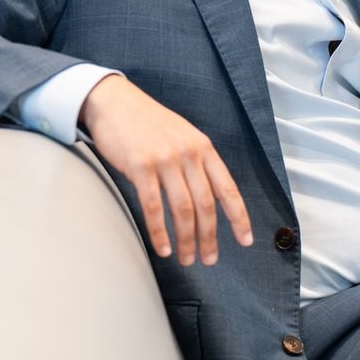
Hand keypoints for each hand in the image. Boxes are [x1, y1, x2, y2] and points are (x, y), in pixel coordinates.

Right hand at [80, 75, 253, 265]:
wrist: (114, 101)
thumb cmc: (146, 122)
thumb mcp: (182, 135)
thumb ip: (196, 162)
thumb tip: (206, 197)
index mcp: (203, 147)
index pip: (227, 188)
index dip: (238, 217)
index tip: (245, 241)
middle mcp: (188, 153)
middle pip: (206, 204)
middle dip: (210, 237)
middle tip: (209, 259)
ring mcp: (165, 159)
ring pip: (183, 209)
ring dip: (187, 240)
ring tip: (186, 259)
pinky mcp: (140, 166)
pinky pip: (153, 206)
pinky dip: (159, 232)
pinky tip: (163, 247)